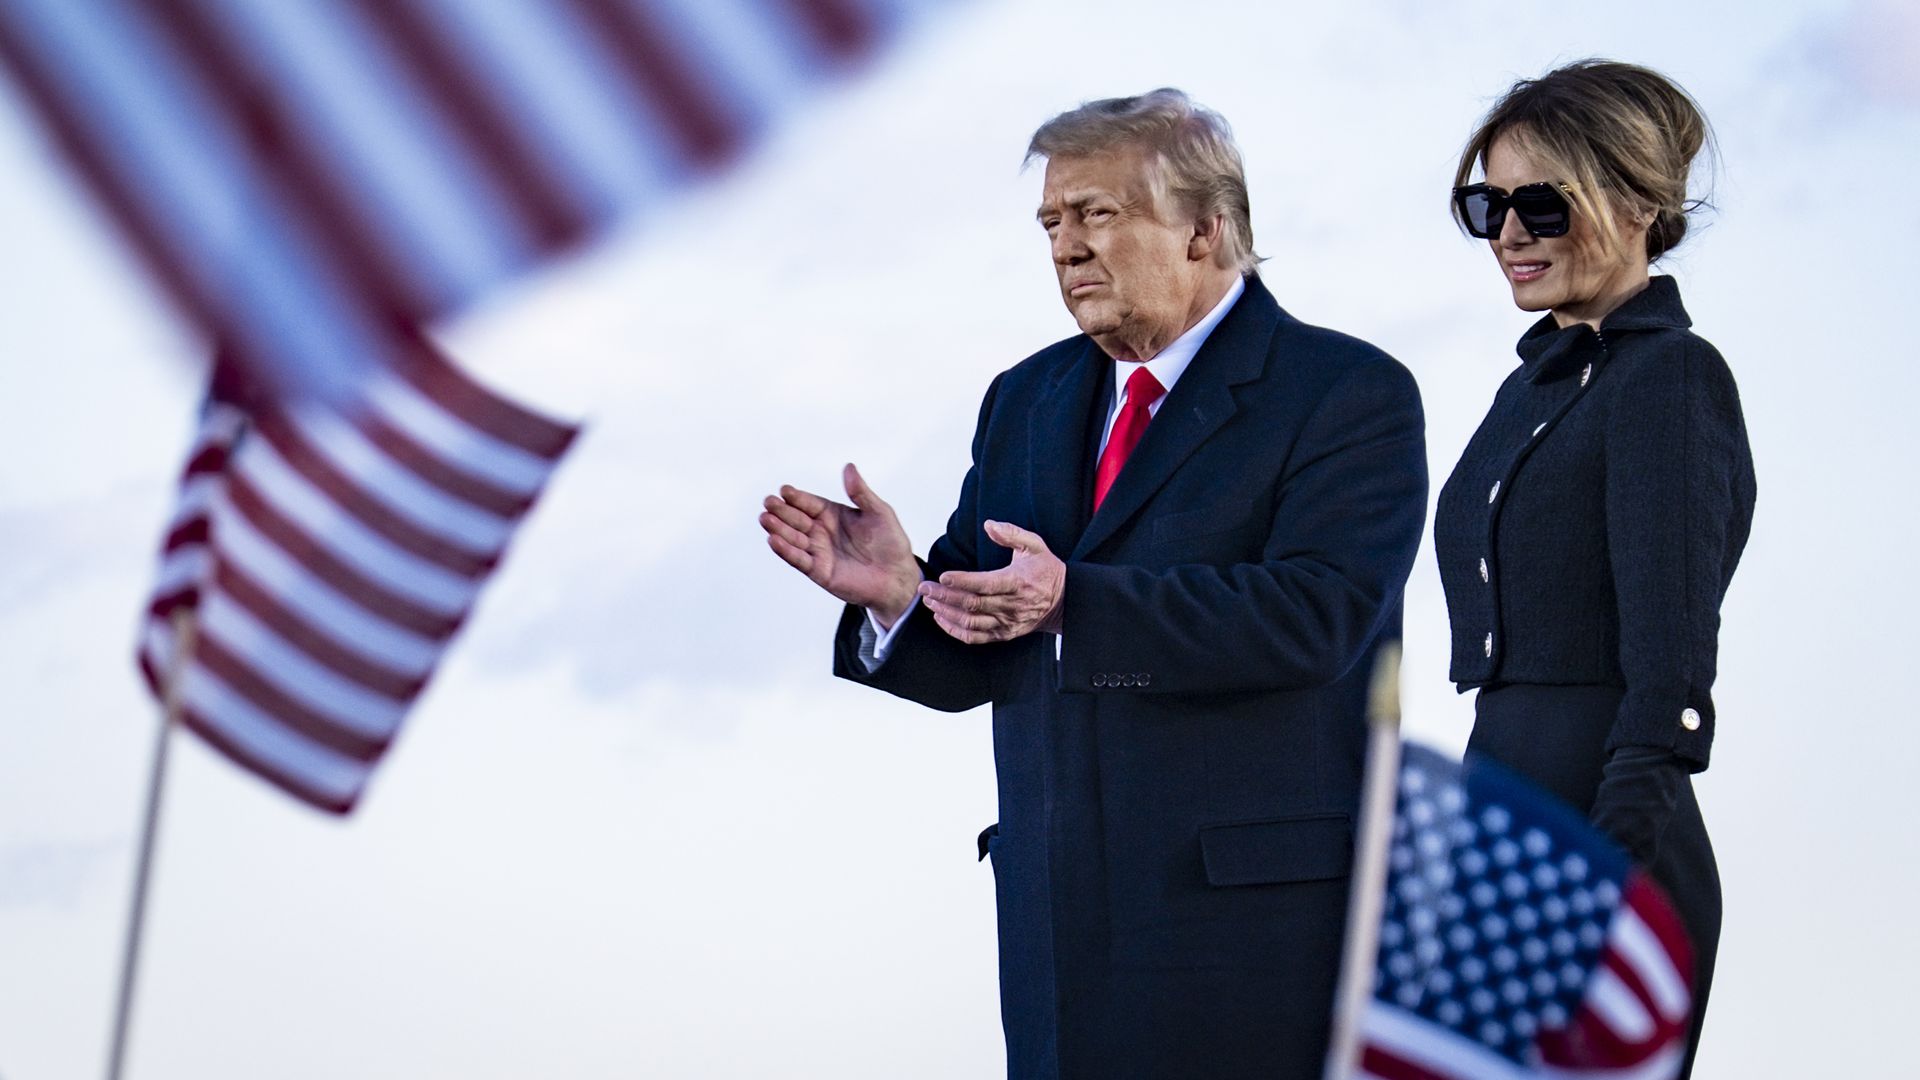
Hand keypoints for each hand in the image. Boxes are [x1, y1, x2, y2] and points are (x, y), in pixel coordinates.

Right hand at [762, 464, 920, 625]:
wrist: (898, 576)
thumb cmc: (890, 543)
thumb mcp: (879, 512)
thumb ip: (861, 492)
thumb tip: (849, 467)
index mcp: (832, 515)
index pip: (809, 503)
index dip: (796, 497)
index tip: (784, 490)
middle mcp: (821, 532)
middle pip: (795, 519)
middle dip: (781, 511)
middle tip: (768, 502)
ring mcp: (818, 551)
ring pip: (793, 538)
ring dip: (778, 529)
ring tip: (765, 519)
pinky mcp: (819, 571)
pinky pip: (799, 560)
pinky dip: (786, 551)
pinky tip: (774, 540)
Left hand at [919, 520, 1063, 643]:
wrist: (1064, 601)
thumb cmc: (1045, 569)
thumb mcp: (1035, 545)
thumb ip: (1012, 533)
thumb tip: (989, 524)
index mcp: (1017, 582)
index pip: (985, 584)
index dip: (962, 581)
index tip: (943, 576)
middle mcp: (1011, 605)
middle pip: (972, 604)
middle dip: (945, 597)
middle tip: (925, 588)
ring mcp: (1007, 622)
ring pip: (971, 622)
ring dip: (947, 613)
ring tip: (930, 601)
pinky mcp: (1004, 634)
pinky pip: (975, 637)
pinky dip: (955, 630)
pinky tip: (942, 618)